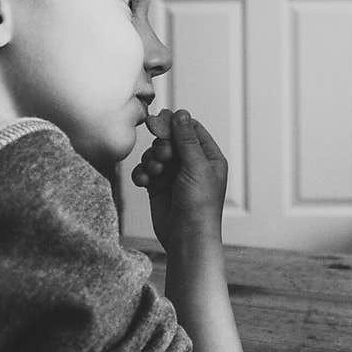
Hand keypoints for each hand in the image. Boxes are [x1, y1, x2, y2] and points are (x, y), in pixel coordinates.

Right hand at [131, 109, 227, 251]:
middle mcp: (191, 164)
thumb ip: (186, 139)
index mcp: (209, 157)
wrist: (186, 238)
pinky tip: (144, 181)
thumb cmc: (199, 205)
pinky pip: (145, 170)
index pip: (191, 130)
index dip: (175, 124)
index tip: (159, 122)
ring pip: (155, 154)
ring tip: (155, 173)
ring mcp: (174, 175)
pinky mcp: (158, 187)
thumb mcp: (196, 167)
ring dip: (151, 160)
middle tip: (163, 157)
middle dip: (162, 146)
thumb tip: (181, 113)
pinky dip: (142, 173)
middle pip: (170, 140)